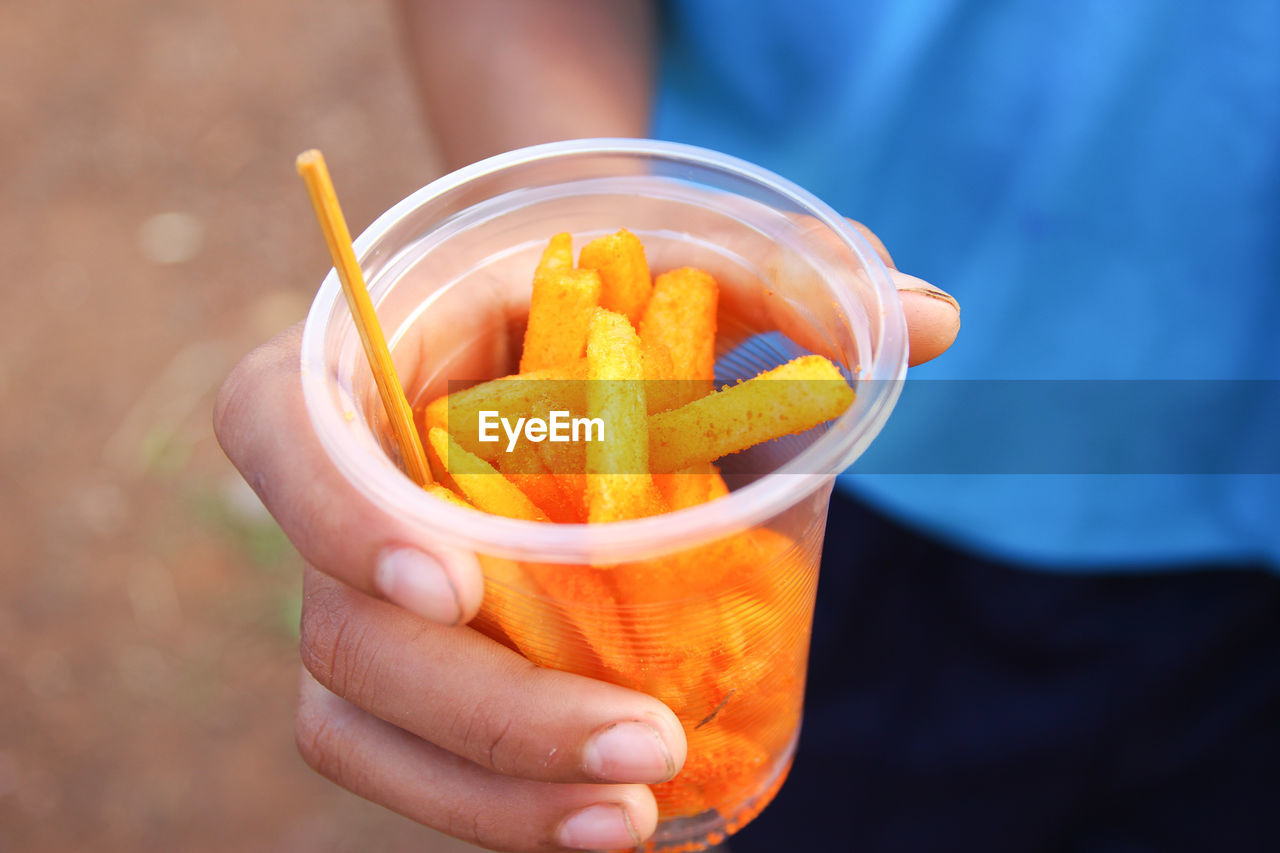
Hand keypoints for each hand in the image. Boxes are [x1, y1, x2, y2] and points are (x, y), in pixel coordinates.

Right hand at [212, 259, 957, 850]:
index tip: (454, 584)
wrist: (580, 340)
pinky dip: (493, 807)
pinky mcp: (415, 668)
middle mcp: (350, 489)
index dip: (330, 509)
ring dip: (489, 787)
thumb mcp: (691, 257)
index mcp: (382, 362)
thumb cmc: (620, 292)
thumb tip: (935, 320)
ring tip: (634, 815)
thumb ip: (795, 274)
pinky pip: (410, 759)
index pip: (278, 422)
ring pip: (360, 717)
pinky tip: (609, 824)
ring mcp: (368, 592)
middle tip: (638, 742)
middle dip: (484, 707)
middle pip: (338, 622)